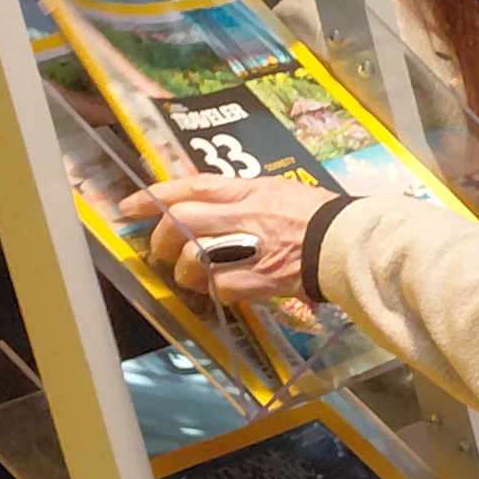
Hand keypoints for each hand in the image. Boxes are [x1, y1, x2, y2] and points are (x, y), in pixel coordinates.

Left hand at [124, 171, 337, 303]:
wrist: (348, 241)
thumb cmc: (317, 212)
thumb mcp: (275, 189)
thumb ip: (239, 194)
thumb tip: (203, 199)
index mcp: (246, 190)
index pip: (190, 187)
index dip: (155, 196)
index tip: (130, 207)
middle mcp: (242, 216)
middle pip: (181, 222)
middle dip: (165, 238)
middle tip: (166, 248)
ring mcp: (249, 250)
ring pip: (194, 258)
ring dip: (187, 269)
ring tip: (195, 274)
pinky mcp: (259, 280)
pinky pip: (219, 288)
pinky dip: (214, 291)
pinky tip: (222, 289)